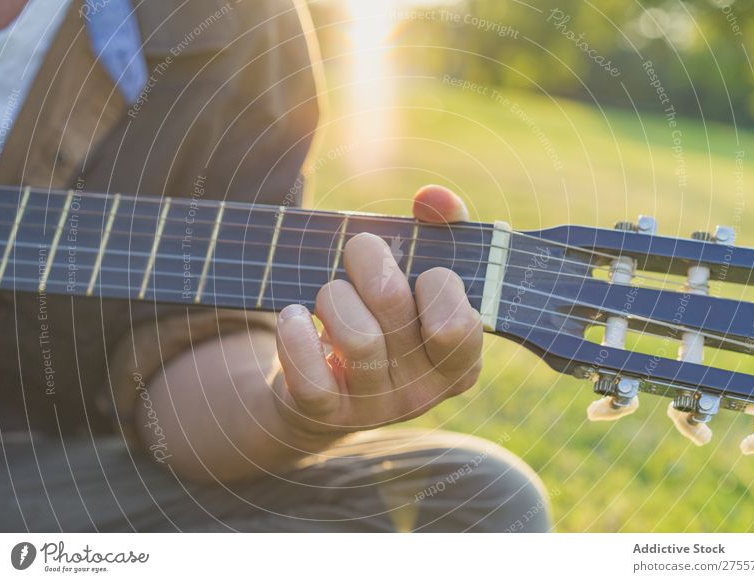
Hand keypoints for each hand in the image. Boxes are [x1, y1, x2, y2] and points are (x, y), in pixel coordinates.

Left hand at [273, 185, 482, 435]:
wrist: (330, 386)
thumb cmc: (385, 318)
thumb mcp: (420, 277)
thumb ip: (441, 231)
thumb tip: (433, 199)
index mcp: (459, 361)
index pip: (458, 323)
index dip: (437, 283)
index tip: (421, 273)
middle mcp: (422, 391)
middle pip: (393, 306)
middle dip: (368, 260)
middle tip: (359, 252)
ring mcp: (375, 408)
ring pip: (355, 337)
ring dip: (333, 295)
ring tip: (329, 294)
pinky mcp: (326, 414)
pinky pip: (309, 378)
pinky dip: (295, 337)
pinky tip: (294, 317)